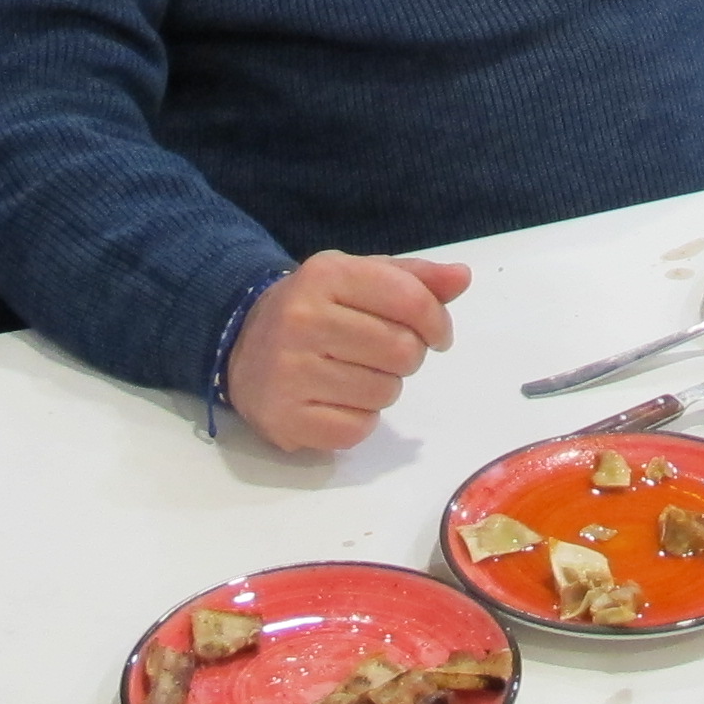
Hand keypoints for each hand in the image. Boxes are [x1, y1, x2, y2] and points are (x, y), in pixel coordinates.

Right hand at [226, 253, 470, 452]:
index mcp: (326, 275)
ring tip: (354, 373)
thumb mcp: (358, 277)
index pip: (410, 300)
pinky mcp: (286, 419)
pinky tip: (336, 399)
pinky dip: (360, 419)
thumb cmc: (316, 307)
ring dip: (384, 388)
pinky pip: (359, 428)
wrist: (242, 344)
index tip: (436, 333)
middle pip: (404, 351)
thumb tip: (461, 277)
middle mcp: (303, 320)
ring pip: (385, 393)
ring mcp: (290, 373)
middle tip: (385, 354)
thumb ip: (413, 278)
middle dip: (409, 356)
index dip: (437, 321)